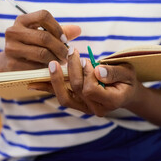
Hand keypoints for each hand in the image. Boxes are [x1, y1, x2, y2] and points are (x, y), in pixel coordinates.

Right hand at [3, 10, 80, 70]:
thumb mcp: (42, 35)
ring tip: (62, 62)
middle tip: (68, 55)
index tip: (65, 40)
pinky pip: (36, 67)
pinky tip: (51, 69)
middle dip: (60, 48)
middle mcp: (13, 31)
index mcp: (22, 20)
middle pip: (45, 37)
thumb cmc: (31, 46)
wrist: (10, 62)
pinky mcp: (12, 64)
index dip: (58, 27)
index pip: (43, 16)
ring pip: (42, 53)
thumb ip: (60, 32)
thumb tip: (78, 29)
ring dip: (56, 59)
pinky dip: (47, 69)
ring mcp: (11, 48)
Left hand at [29, 46, 143, 116]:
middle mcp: (95, 109)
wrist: (125, 92)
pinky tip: (33, 82)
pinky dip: (47, 88)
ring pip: (64, 97)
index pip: (90, 90)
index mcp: (110, 101)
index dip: (86, 74)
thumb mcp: (127, 72)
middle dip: (72, 69)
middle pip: (76, 90)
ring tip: (51, 64)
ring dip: (56, 79)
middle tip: (71, 52)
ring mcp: (84, 108)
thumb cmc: (127, 80)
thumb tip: (97, 71)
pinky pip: (60, 96)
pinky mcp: (76, 103)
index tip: (87, 61)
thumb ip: (114, 72)